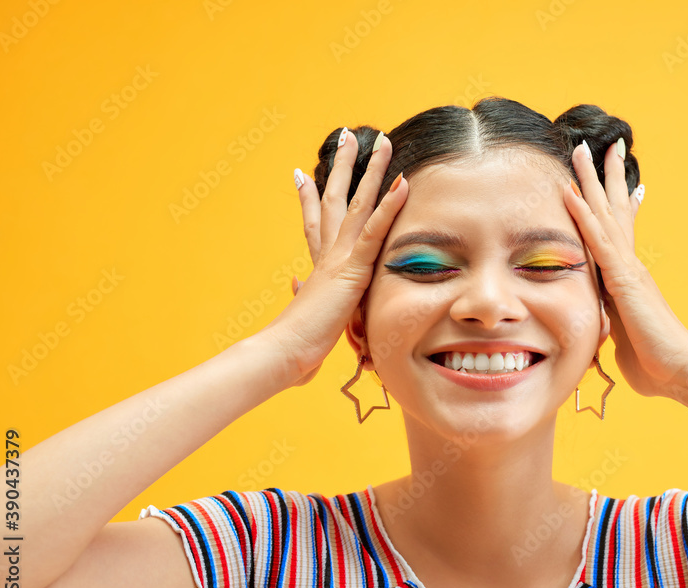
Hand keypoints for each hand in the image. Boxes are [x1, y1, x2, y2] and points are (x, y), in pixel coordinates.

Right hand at [260, 130, 407, 387]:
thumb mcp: (304, 316)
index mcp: (319, 266)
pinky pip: (375, 230)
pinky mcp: (353, 267)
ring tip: (384, 141)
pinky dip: (390, 206)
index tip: (301, 175)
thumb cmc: (295, 346)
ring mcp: (340, 257)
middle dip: (342, 166)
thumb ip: (301, 296)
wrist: (284, 352)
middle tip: (346, 136)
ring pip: (358, 203)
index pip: (315, 223)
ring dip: (372, 171)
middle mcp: (328, 254)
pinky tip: (403, 183)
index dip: (309, 198)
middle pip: (334, 199)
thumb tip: (294, 283)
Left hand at [564, 140, 687, 398]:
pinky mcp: (623, 279)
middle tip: (598, 145)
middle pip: (614, 210)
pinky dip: (581, 215)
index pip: (620, 232)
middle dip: (605, 177)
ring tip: (580, 149)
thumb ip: (613, 330)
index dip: (618, 205)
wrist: (680, 372)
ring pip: (604, 214)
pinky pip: (597, 240)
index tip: (618, 180)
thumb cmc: (655, 365)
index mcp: (629, 279)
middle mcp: (630, 265)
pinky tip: (569, 192)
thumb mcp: (624, 340)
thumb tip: (605, 336)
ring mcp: (627, 268)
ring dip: (590, 180)